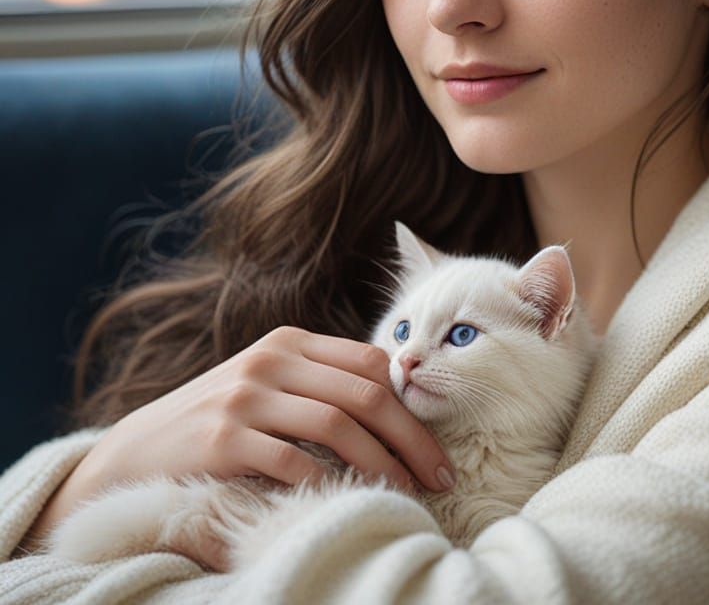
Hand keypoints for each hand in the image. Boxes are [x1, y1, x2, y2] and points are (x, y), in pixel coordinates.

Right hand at [81, 327, 454, 498]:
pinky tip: (347, 501)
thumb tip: (397, 404)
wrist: (135, 451)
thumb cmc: (220, 420)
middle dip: (412, 438)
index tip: (436, 445)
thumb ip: (321, 382)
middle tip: (440, 477)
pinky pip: (291, 462)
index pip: (371, 362)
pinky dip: (327, 482)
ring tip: (407, 492)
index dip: (411, 404)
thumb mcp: (269, 383)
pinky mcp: (223, 440)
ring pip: (337, 425)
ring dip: (382, 463)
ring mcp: (245, 397)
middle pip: (364, 394)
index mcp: (290, 341)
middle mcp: (271, 360)